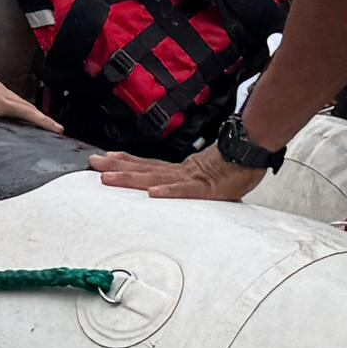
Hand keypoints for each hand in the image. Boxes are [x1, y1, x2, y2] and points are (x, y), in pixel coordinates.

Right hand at [0, 60, 60, 131]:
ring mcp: (3, 97)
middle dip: (37, 115)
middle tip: (50, 125)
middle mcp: (0, 90)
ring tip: (55, 128)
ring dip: (43, 119)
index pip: (12, 102)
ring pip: (30, 109)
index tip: (31, 118)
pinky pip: (28, 114)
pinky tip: (52, 127)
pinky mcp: (2, 104)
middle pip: (24, 105)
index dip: (24, 110)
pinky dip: (42, 121)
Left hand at [94, 144, 266, 201]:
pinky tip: (153, 194)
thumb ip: (191, 182)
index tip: (104, 158)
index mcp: (179, 171)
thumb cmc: (234, 165)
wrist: (252, 153)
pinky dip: (169, 192)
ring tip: (108, 177)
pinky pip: (185, 192)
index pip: (146, 165)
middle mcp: (179, 172)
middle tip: (93, 163)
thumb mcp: (206, 176)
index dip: (124, 162)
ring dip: (130, 178)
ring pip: (155, 178)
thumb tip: (174, 187)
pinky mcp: (205, 188)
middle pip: (143, 169)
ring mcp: (190, 179)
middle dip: (116, 166)